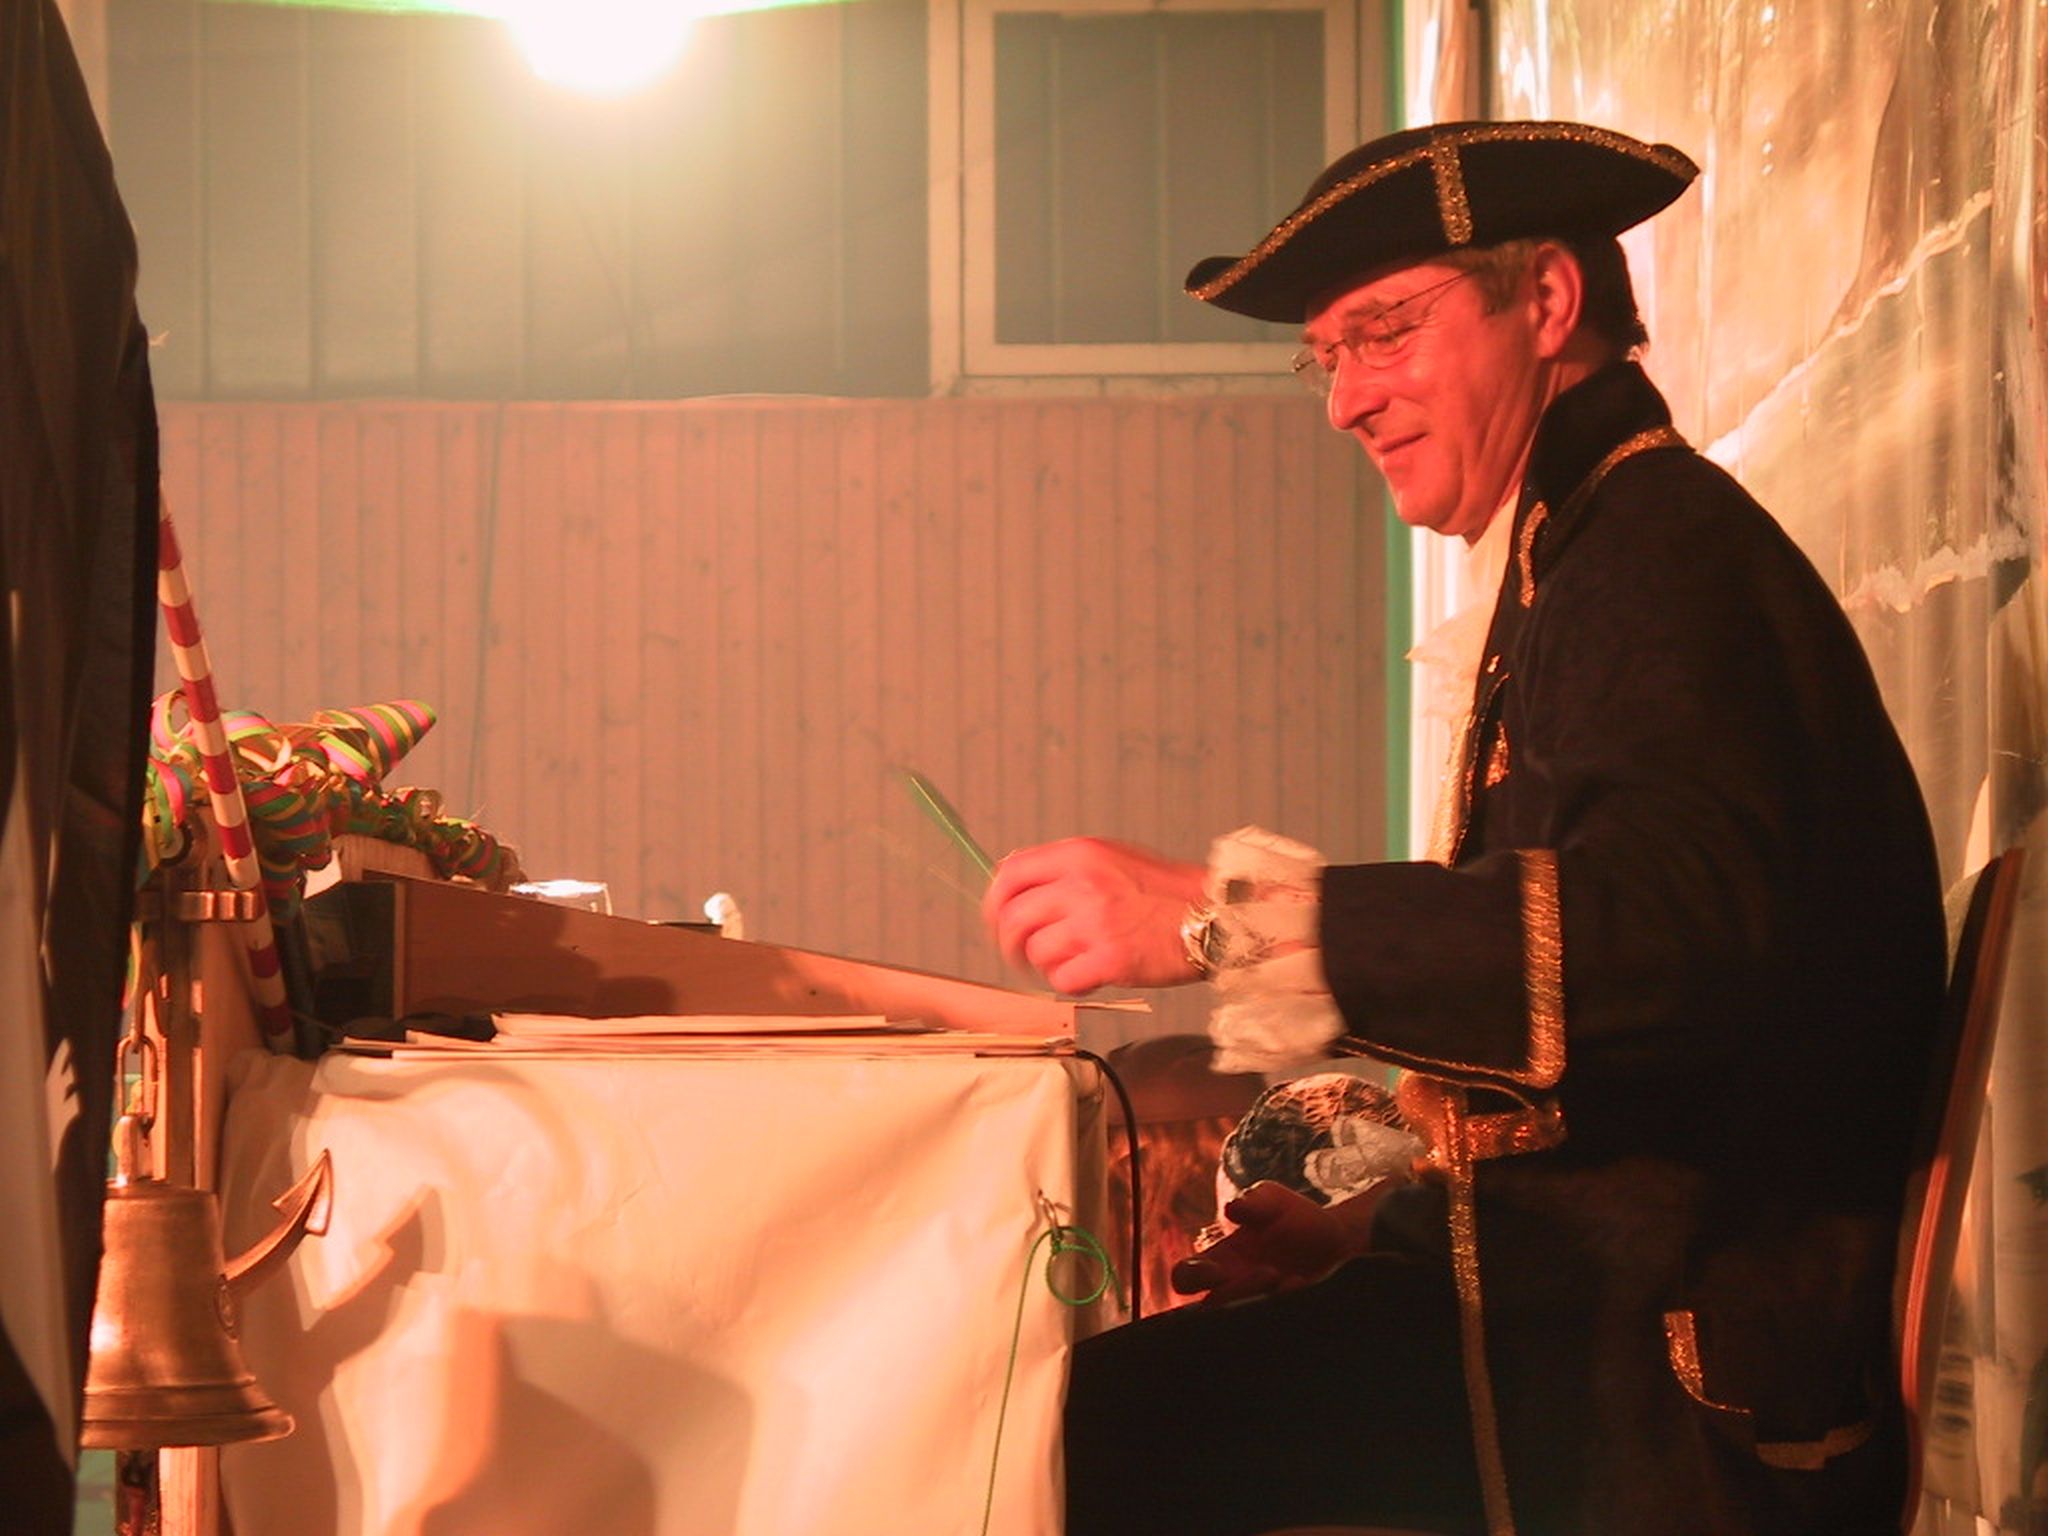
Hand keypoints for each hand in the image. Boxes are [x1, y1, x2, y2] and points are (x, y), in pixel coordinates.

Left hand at [981, 837, 1206, 993]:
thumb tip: (1018, 881)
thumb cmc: (1166, 891)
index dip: (995, 902)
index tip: (996, 920)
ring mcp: (1094, 923)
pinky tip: (1093, 975)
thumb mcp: (1113, 857)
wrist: (1214, 916)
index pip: (1010, 873)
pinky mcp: (1109, 959)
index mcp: (1079, 855)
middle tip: (1024, 956)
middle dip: (1011, 944)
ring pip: (1037, 953)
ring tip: (1077, 961)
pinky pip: (1064, 980)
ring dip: (1050, 964)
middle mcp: (1081, 884)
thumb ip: (1067, 867)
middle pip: (1013, 919)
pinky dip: (1073, 983)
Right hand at [1169, 1181, 1376, 1305]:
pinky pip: (1276, 1331)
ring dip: (1262, 1302)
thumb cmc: (1297, 1219)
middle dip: (1235, 1292)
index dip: (1190, 1277)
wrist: (1343, 1241)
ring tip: (1290, 1279)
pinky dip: (1289, 1307)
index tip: (1216, 1269)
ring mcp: (1258, 1308)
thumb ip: (1254, 1201)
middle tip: (1269, 1271)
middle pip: (1209, 1309)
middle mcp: (1233, 1290)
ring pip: (1239, 1324)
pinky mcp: (1284, 1322)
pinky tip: (1305, 1287)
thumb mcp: (1275, 1200)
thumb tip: (1233, 1209)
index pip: (1185, 1278)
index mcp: (1219, 1262)